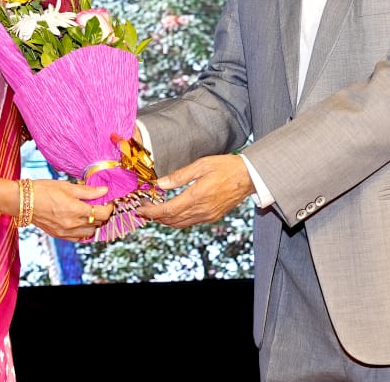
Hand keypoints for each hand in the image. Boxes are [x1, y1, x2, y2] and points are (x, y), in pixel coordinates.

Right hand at [29, 179, 111, 241]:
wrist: (23, 201)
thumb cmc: (43, 190)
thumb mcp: (67, 186)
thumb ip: (87, 191)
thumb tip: (104, 191)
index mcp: (76, 209)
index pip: (102, 213)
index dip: (109, 207)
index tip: (109, 201)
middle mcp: (73, 224)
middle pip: (98, 223)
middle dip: (103, 214)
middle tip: (100, 205)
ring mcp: (66, 232)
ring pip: (90, 232)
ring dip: (94, 224)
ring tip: (91, 213)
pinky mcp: (59, 235)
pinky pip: (78, 238)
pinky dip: (84, 231)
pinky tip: (81, 222)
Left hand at [135, 154, 251, 227]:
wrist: (249, 177)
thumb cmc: (226, 167)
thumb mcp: (201, 165)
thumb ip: (179, 176)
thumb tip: (160, 184)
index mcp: (197, 197)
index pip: (168, 210)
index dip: (152, 211)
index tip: (140, 208)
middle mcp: (202, 210)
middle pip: (172, 220)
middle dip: (154, 217)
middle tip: (141, 210)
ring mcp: (208, 215)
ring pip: (180, 224)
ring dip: (164, 220)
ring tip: (152, 212)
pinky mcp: (213, 216)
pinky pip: (190, 222)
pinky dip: (177, 220)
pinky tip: (171, 212)